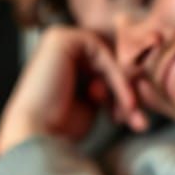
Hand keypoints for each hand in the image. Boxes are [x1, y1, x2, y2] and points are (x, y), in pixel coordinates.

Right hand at [0, 26, 148, 157]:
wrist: (36, 136)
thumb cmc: (59, 129)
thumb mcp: (89, 105)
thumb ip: (104, 86)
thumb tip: (129, 77)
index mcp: (58, 65)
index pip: (102, 69)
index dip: (121, 93)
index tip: (134, 120)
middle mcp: (55, 50)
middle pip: (106, 61)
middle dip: (126, 91)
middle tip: (138, 119)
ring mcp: (56, 40)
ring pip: (107, 56)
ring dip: (124, 86)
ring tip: (131, 113)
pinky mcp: (60, 38)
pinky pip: (102, 51)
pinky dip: (117, 76)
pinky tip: (123, 100)